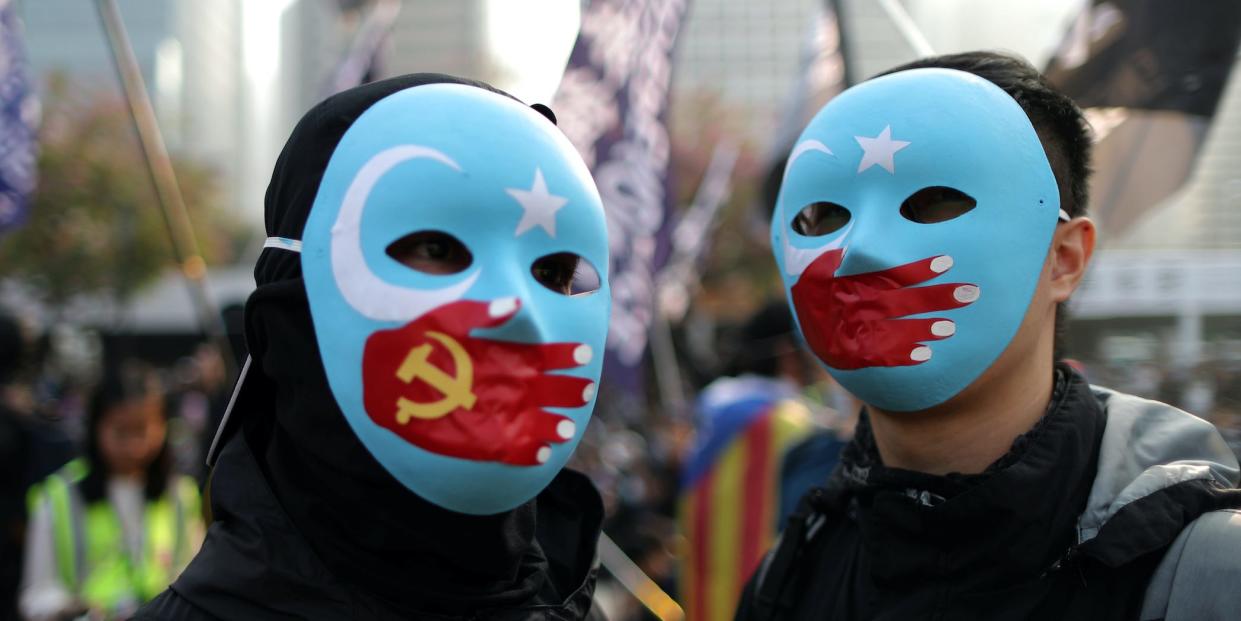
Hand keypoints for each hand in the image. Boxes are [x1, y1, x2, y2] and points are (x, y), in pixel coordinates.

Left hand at [362, 298, 593, 465]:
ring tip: (564, 425)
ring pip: (545, 423)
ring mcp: (503, 415)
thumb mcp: (448, 320)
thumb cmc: (420, 342)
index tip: (582, 354)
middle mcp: (513, 387)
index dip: (570, 356)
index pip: (551, 357)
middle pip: (556, 391)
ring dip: (559, 425)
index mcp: (510, 357)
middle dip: (573, 392)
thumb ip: (482, 314)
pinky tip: (540, 451)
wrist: (387, 377)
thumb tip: (515, 303)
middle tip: (581, 390)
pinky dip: (532, 453)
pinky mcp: (488, 441)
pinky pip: (519, 451)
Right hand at [790, 249, 977, 369]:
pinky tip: (926, 354)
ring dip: (922, 328)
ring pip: (891, 330)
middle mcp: (848, 304)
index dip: (918, 269)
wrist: (796, 321)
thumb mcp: (823, 260)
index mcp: (843, 278)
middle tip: (970, 294)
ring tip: (951, 327)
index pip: (887, 273)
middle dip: (934, 297)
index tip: (948, 262)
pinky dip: (901, 356)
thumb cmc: (818, 283)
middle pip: (898, 301)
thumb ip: (850, 251)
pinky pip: (878, 356)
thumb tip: (880, 237)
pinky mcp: (848, 354)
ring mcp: (848, 331)